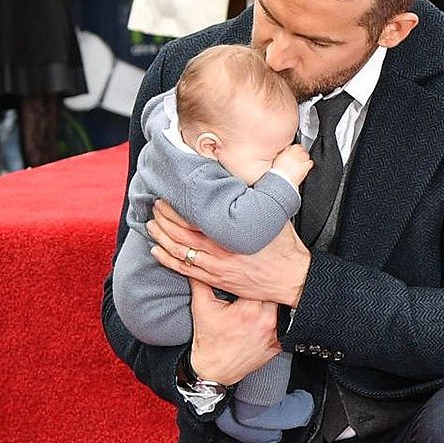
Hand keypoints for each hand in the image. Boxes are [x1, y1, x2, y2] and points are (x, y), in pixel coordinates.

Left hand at [148, 199, 309, 306]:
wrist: (292, 279)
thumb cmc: (284, 246)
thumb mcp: (277, 213)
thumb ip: (268, 189)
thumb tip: (271, 162)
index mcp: (232, 233)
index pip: (195, 218)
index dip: (176, 208)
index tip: (167, 196)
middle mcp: (219, 251)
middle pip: (181, 233)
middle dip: (164, 219)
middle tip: (155, 207)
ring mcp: (216, 267)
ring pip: (179, 252)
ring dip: (162, 238)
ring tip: (151, 225)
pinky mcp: (216, 279)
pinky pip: (185, 270)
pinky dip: (168, 260)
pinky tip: (157, 251)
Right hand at [186, 278, 279, 385]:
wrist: (214, 370)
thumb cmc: (208, 339)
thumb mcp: (202, 306)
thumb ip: (202, 281)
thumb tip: (196, 261)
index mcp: (249, 309)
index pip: (260, 282)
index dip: (255, 276)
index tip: (251, 274)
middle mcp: (266, 321)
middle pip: (274, 293)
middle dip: (265, 288)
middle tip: (257, 284)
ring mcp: (274, 335)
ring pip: (281, 308)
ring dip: (273, 303)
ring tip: (262, 300)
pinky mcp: (277, 345)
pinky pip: (284, 326)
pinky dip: (278, 320)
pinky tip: (267, 317)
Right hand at [269, 141, 313, 185]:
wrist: (282, 181)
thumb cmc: (278, 172)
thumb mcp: (277, 159)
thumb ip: (283, 153)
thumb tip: (287, 150)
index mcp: (286, 151)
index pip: (294, 145)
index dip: (295, 149)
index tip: (295, 153)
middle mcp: (294, 153)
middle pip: (301, 149)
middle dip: (301, 153)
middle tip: (299, 159)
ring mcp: (300, 159)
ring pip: (306, 155)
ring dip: (305, 158)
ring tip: (301, 164)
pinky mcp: (305, 166)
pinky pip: (310, 162)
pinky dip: (309, 164)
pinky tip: (306, 167)